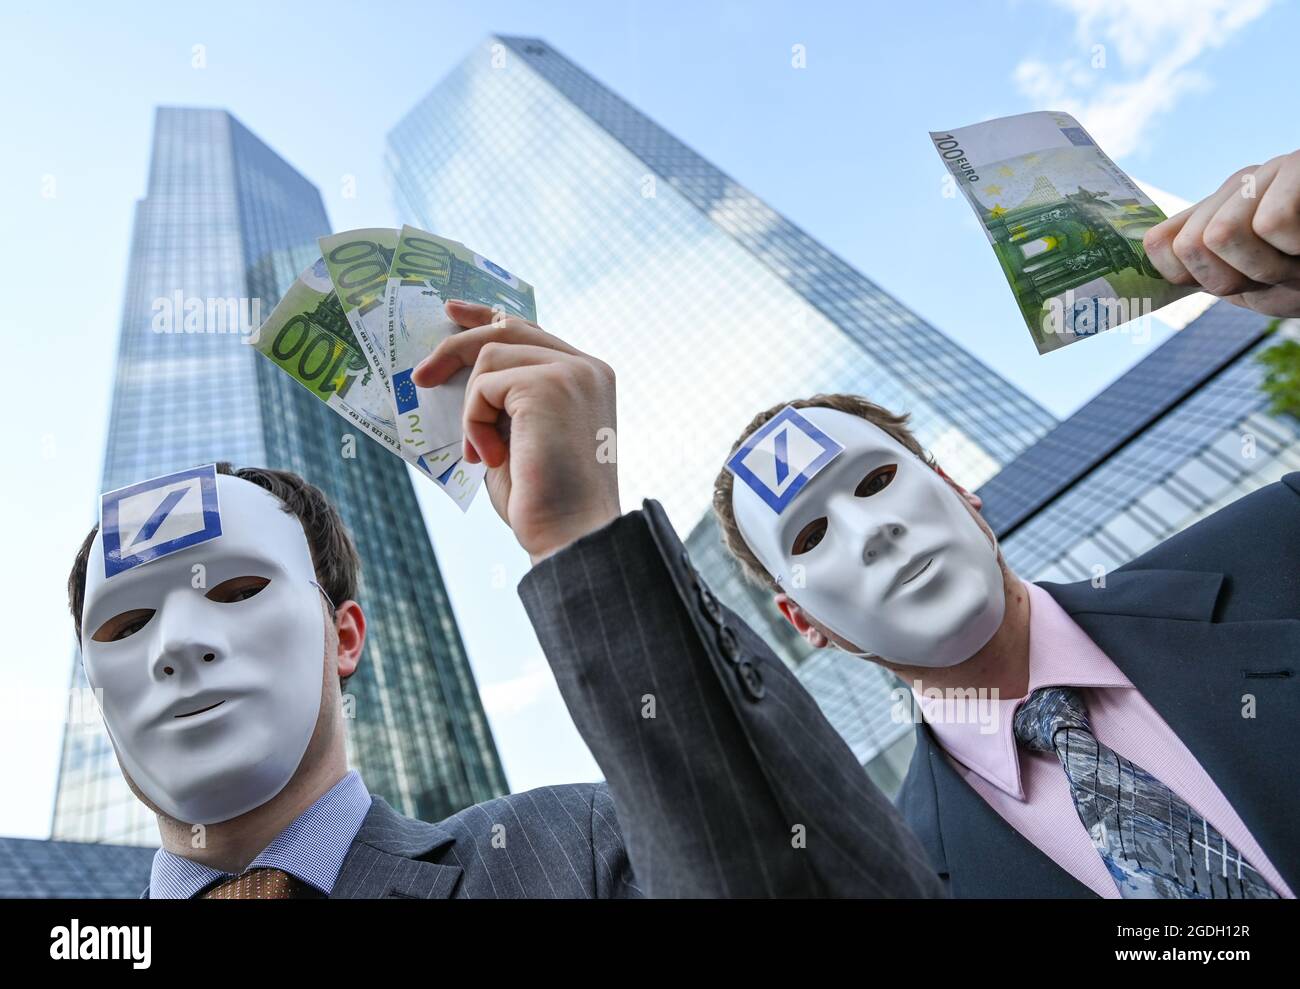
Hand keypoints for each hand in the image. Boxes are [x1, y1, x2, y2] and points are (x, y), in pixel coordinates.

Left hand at [412, 301, 620, 563]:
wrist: (569, 535)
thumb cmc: (544, 499)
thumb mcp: (523, 435)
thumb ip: (507, 400)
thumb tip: (462, 374)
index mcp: (588, 377)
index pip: (531, 331)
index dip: (487, 317)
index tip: (451, 314)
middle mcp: (586, 367)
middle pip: (508, 328)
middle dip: (458, 345)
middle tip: (421, 377)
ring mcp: (571, 372)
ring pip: (491, 356)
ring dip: (473, 409)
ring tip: (486, 454)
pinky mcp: (548, 385)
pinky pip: (485, 386)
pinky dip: (474, 422)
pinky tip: (491, 457)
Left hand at [1143, 150, 1299, 316]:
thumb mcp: (1261, 278)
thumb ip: (1206, 271)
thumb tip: (1153, 257)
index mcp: (1221, 212)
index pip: (1161, 244)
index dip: (1192, 276)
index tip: (1239, 282)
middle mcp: (1242, 186)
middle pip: (1191, 246)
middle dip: (1238, 277)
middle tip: (1282, 270)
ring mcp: (1275, 172)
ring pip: (1220, 237)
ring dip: (1270, 267)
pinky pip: (1271, 224)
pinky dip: (1297, 247)